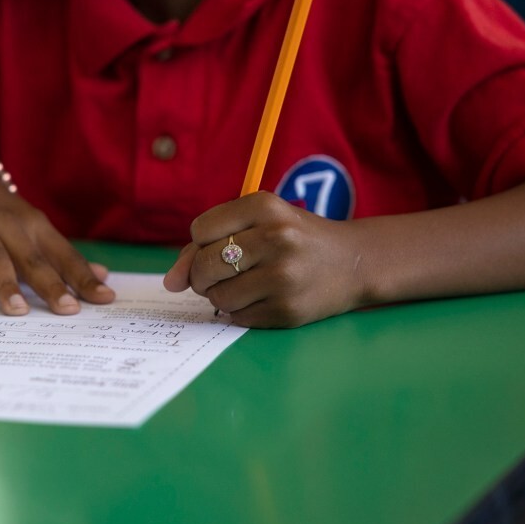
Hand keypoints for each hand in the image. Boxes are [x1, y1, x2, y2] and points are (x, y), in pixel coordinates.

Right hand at [0, 165, 114, 314]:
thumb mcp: (32, 227)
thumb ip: (62, 254)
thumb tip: (102, 275)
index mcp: (34, 225)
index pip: (64, 254)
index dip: (84, 277)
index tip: (105, 298)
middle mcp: (8, 225)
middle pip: (32, 258)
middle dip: (51, 283)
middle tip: (68, 310)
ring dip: (5, 283)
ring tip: (16, 311)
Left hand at [163, 191, 366, 327]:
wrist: (353, 263)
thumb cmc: (294, 238)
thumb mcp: (257, 222)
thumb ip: (206, 244)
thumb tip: (171, 282)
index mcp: (264, 206)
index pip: (199, 230)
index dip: (200, 243)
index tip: (219, 245)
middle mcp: (276, 237)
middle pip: (204, 265)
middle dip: (202, 274)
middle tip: (220, 273)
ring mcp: (283, 276)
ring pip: (217, 296)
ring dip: (220, 296)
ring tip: (243, 285)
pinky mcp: (287, 310)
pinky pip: (237, 317)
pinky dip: (239, 311)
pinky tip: (261, 298)